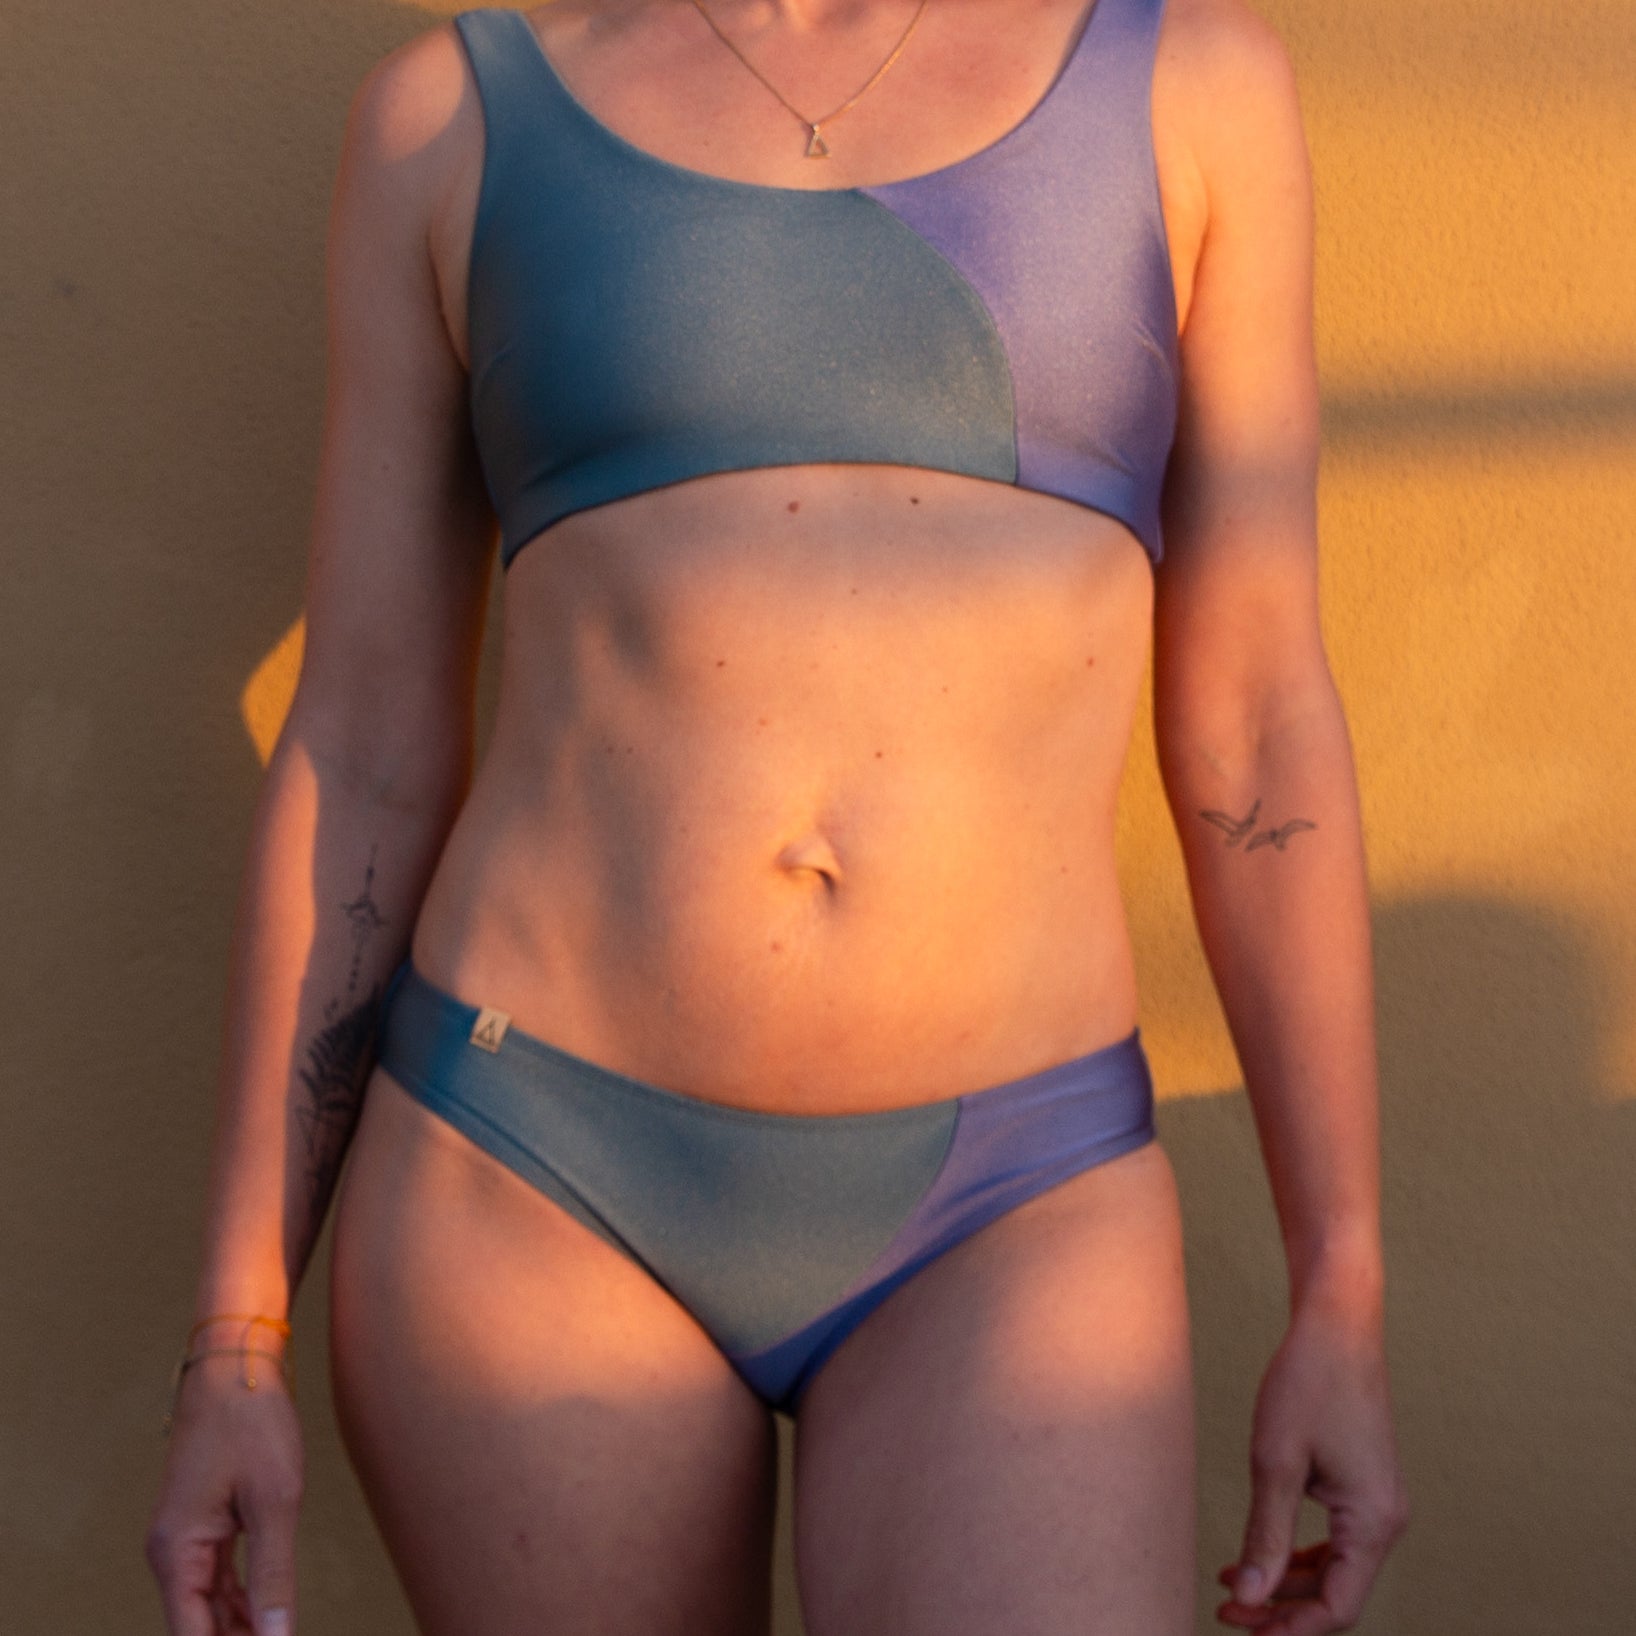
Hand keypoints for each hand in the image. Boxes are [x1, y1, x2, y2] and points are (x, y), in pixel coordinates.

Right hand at [146, 1352, 303, 1635]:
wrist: (236, 1363)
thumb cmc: (253, 1423)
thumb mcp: (274, 1501)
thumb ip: (273, 1575)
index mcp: (177, 1552)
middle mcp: (171, 1552)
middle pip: (198, 1626)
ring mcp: (184, 1537)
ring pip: (208, 1605)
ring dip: (240, 1627)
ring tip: (279, 1634)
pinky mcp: (202, 1523)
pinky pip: (216, 1578)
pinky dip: (241, 1599)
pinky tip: (267, 1614)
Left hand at [1217, 1294, 1408, 1632]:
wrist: (1335, 1326)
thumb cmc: (1306, 1384)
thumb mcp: (1275, 1462)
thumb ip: (1264, 1535)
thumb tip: (1249, 1600)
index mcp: (1373, 1522)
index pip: (1337, 1607)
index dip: (1288, 1627)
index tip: (1237, 1625)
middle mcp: (1387, 1521)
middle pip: (1336, 1592)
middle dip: (1281, 1607)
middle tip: (1226, 1610)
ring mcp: (1378, 1504)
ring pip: (1334, 1568)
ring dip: (1285, 1580)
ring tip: (1231, 1581)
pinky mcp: (1364, 1487)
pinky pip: (1335, 1539)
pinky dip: (1297, 1552)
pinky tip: (1257, 1550)